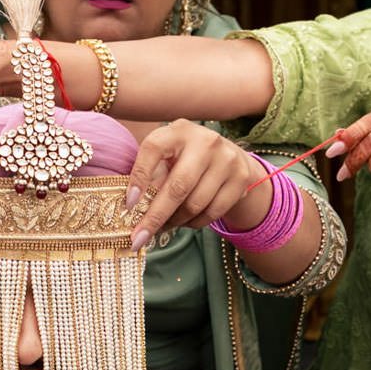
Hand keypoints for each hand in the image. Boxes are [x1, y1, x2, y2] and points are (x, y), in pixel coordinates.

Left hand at [125, 120, 271, 249]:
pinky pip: (212, 212)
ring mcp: (226, 159)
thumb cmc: (185, 159)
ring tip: (164, 225)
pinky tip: (184, 222)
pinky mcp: (240, 178)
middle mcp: (205, 141)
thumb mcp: (168, 157)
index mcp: (178, 130)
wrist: (229, 158)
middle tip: (139, 239)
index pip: (153, 149)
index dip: (139, 177)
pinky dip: (193, 223)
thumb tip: (134, 211)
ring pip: (195, 204)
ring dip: (175, 222)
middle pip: (178, 186)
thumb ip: (152, 176)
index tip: (129, 205)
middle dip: (155, 217)